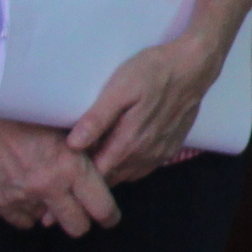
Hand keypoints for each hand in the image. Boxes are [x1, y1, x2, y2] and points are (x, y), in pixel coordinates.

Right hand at [0, 112, 120, 235]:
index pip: (101, 209)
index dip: (109, 216)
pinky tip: (29, 191)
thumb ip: (87, 155)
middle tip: (82, 208)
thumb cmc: (33, 112)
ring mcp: (20, 196)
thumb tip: (105, 176)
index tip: (110, 218)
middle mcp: (47, 186)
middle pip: (77, 227)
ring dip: (52, 209)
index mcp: (71, 167)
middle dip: (83, 219)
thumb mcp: (71, 128)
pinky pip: (23, 221)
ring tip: (48, 187)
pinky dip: (28, 210)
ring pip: (48, 222)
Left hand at [67, 27, 236, 181]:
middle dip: (89, 180)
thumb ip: (97, 119)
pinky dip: (128, 167)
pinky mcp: (170, 148)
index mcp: (128, 144)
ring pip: (127, 176)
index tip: (56, 186)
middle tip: (69, 173)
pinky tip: (120, 153)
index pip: (94, 176)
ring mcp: (159, 154)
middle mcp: (144, 155)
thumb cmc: (153, 72)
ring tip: (92, 163)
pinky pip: (143, 168)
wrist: (194, 65)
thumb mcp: (119, 88)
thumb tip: (72, 145)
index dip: (74, 181)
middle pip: (110, 179)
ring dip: (110, 173)